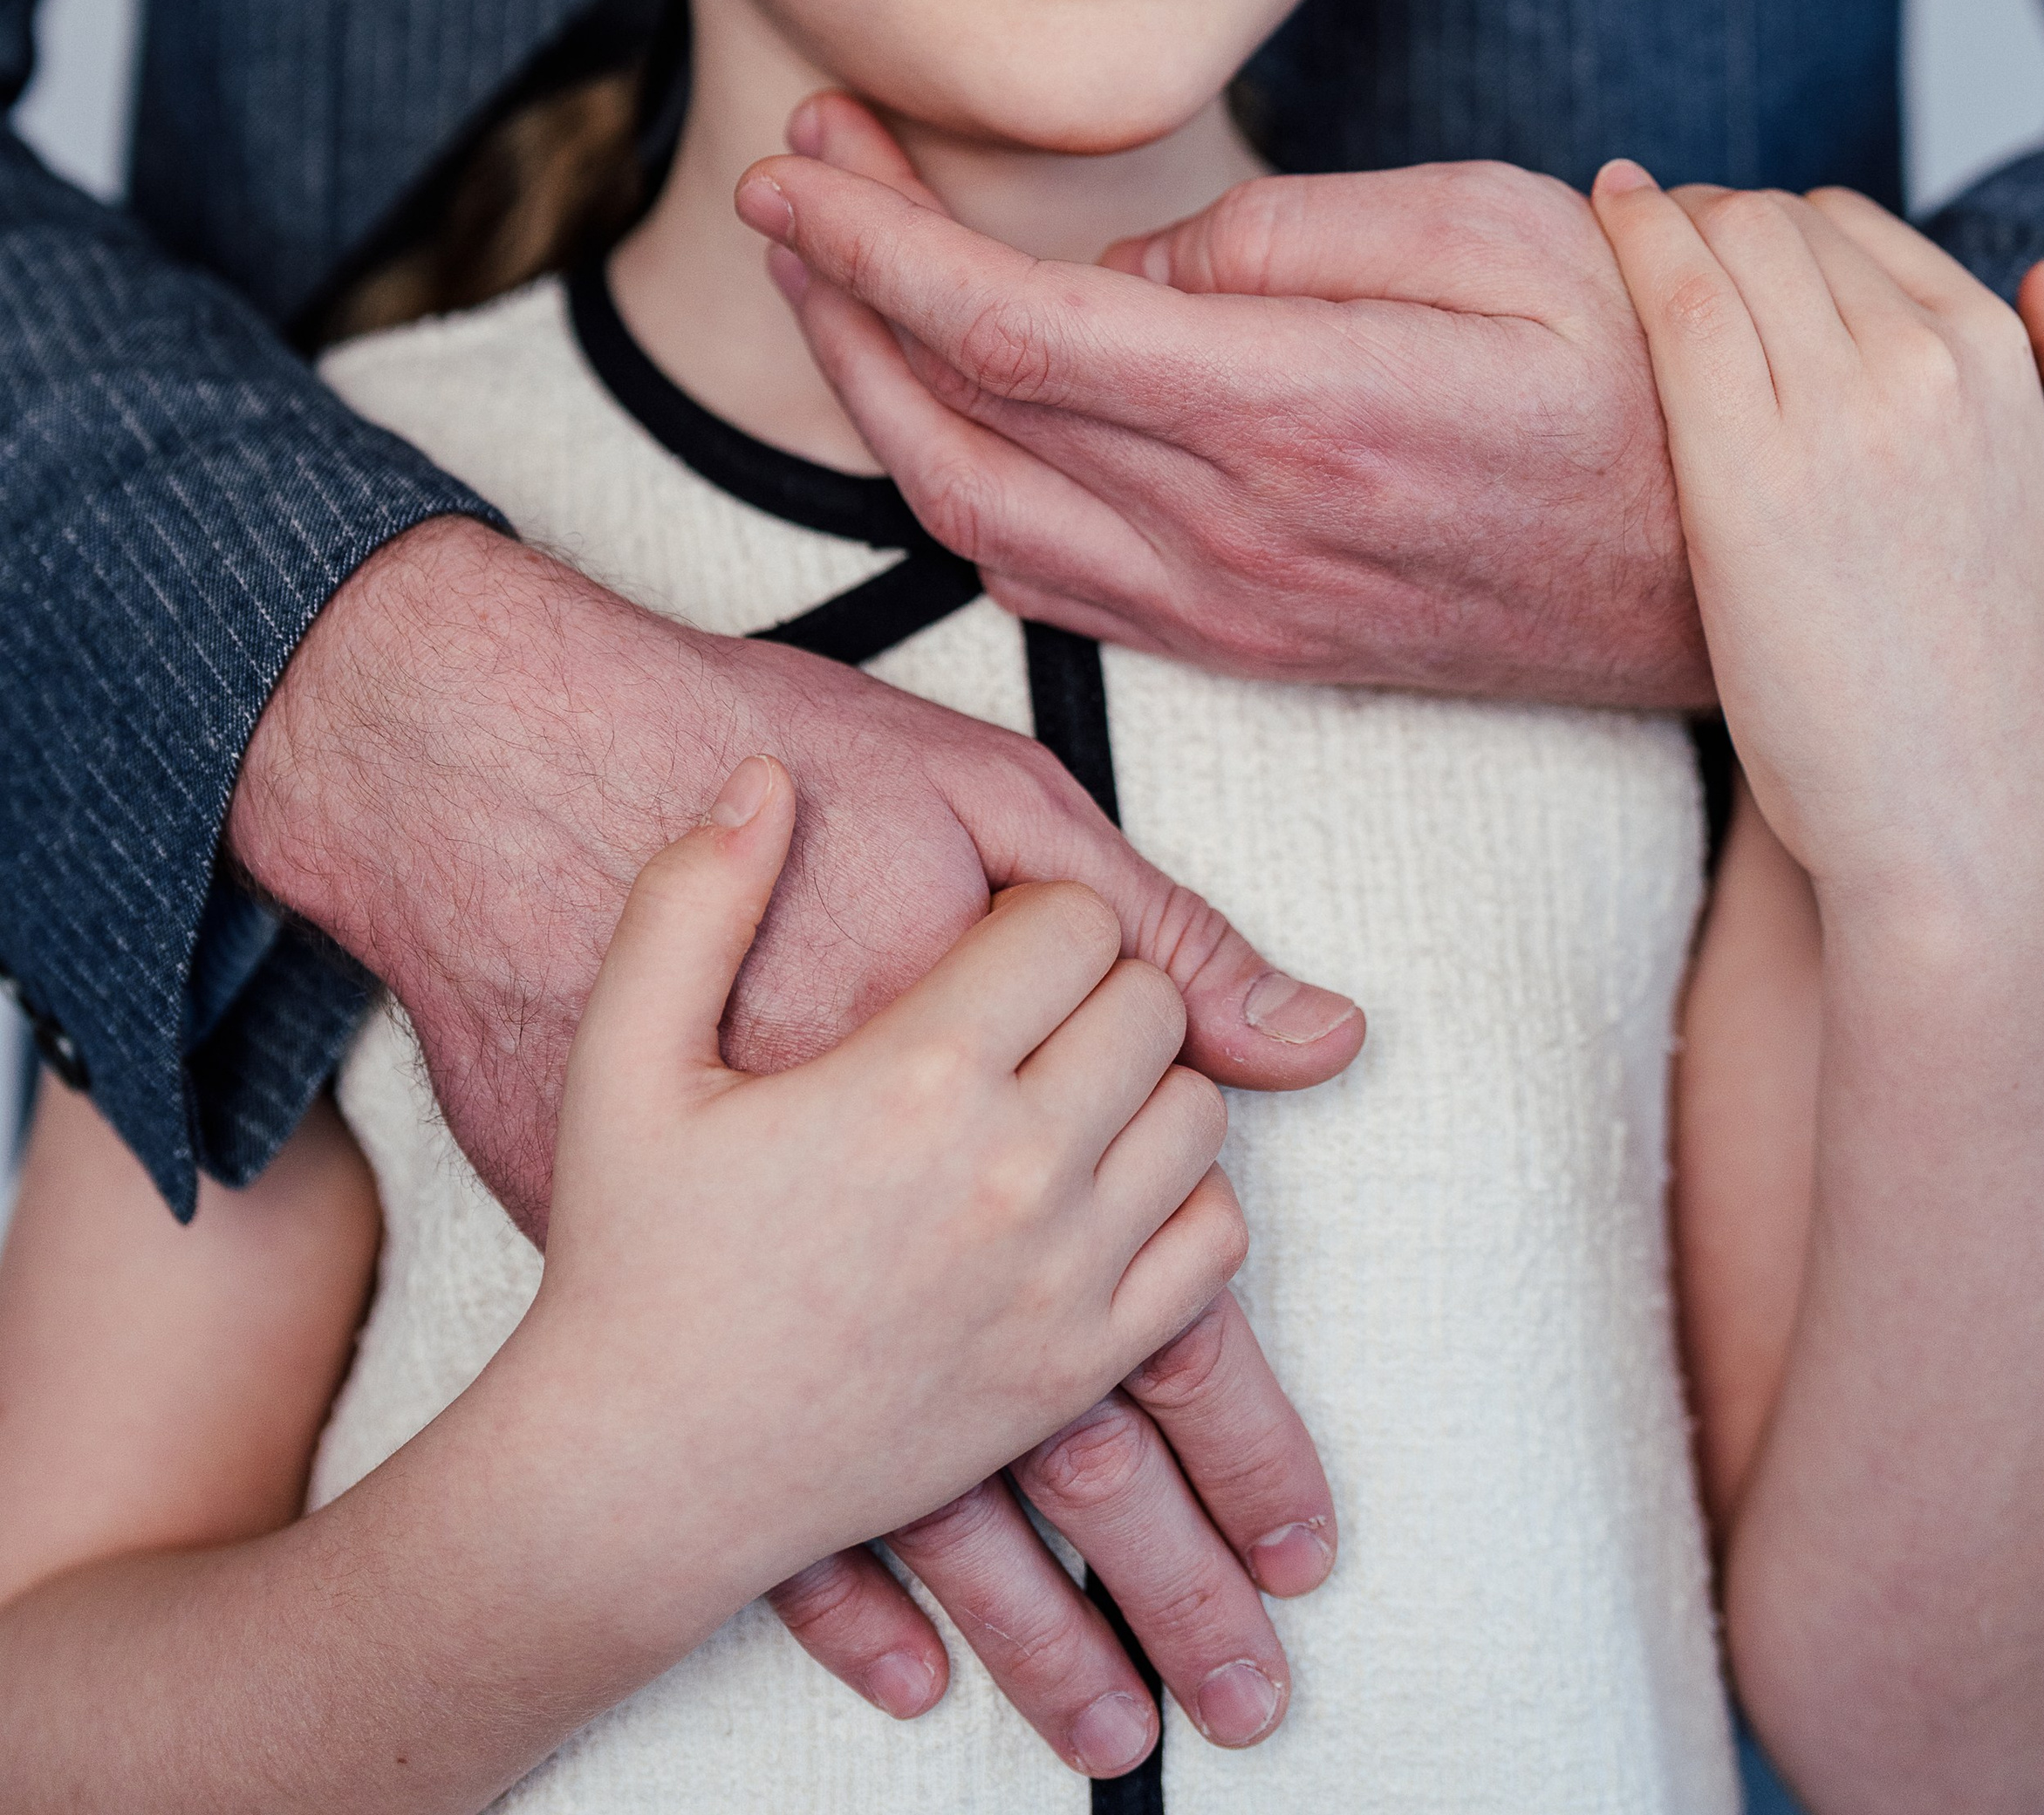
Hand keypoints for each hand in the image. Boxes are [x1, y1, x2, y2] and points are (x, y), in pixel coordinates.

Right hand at [230, 514, 1347, 1763]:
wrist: (635, 1468)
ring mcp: (1056, 1284)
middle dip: (1098, 985)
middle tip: (1020, 1011)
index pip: (1078, 923)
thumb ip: (696, 898)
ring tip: (1053, 1091)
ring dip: (1144, 1085)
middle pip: (1153, 1007)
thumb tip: (765, 780)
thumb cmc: (629, 1261)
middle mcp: (1010, 1178)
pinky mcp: (1075, 1373)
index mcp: (915, 1078)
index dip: (1033, 913)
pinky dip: (1177, 1200)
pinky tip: (1088, 1188)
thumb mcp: (625, 1057)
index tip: (984, 940)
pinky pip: (1211, 1246)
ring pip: (1200, 1117)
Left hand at [738, 94, 1708, 705]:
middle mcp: (1236, 535)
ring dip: (871, 394)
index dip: (871, 243)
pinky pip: (1047, 583)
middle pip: (954, 421)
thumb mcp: (1492, 233)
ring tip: (834, 275)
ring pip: (975, 515)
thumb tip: (1127, 273)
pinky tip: (936, 412)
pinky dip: (953, 491)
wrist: (1739, 571)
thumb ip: (1284, 240)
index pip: (1006, 328)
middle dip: (836, 293)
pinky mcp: (1251, 645)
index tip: (794, 162)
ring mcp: (1235, 610)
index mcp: (1290, 411)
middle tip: (794, 178)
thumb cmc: (1640, 372)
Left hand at [1590, 169, 2043, 905]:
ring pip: (1732, 238)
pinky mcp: (1743, 470)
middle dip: (1713, 217)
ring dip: (1667, 217)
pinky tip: (1605, 204)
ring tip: (1623, 230)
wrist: (1943, 816)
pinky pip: (1679, 298)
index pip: (1856, 228)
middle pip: (1783, 221)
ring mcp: (1836, 415)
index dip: (1775, 227)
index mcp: (1999, 364)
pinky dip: (1634, 231)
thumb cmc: (1997, 680)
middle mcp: (1926, 368)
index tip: (1722, 245)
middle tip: (1657, 240)